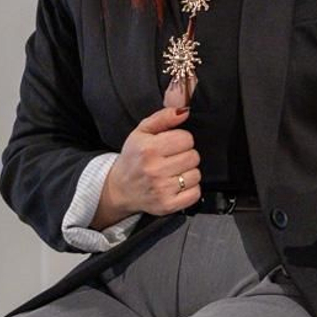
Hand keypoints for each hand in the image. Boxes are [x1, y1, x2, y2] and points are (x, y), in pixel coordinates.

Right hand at [95, 105, 199, 226]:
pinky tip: (177, 185)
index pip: (187, 139)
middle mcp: (154, 169)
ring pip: (196, 174)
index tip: (172, 145)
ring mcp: (161, 189)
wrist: (120, 188)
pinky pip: (195, 193)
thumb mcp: (142, 131)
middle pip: (193, 156)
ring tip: (173, 172)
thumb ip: (164, 117)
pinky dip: (190, 189)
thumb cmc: (133, 158)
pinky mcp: (167, 205)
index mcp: (148, 149)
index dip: (182, 140)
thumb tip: (185, 111)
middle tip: (172, 159)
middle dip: (185, 155)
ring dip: (188, 172)